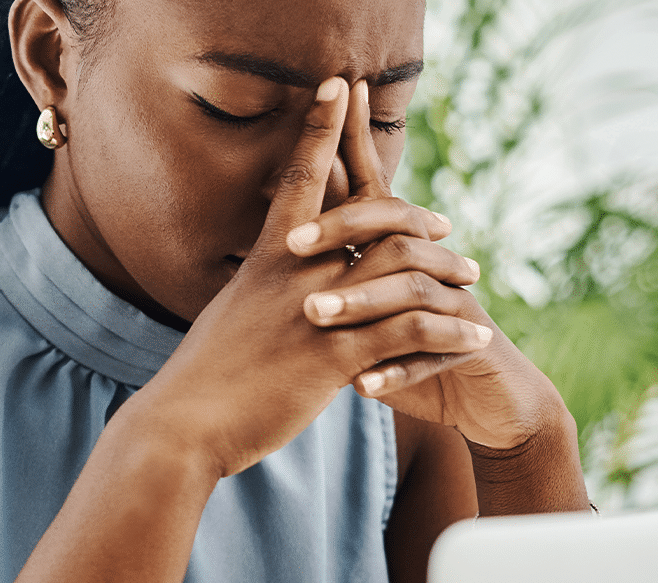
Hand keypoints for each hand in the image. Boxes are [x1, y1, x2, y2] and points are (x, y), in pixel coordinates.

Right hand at [123, 78, 494, 477]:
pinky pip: (411, 333)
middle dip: (418, 212)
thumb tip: (275, 284)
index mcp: (267, 258)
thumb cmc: (203, 376)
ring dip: (448, 272)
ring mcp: (317, 312)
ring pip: (404, 270)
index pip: (300, 177)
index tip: (340, 85)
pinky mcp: (335, 357)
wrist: (183, 423)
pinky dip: (449, 331)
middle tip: (446, 225)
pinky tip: (474, 336)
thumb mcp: (231, 315)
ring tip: (474, 281)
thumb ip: (262, 292)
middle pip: (373, 216)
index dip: (319, 127)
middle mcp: (294, 273)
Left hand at [288, 80, 565, 448]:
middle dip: (342, 231)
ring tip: (313, 313)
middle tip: (291, 244)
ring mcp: (454, 304)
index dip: (349, 162)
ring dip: (362, 300)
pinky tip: (359, 386)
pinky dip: (395, 371)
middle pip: (392, 231)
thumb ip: (334, 276)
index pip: (373, 198)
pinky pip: (434, 353)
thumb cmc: (406, 348)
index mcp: (401, 251)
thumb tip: (276, 239)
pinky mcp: (471, 346)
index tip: (310, 142)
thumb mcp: (367, 308)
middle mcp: (431, 267)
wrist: (481, 397)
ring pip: (410, 289)